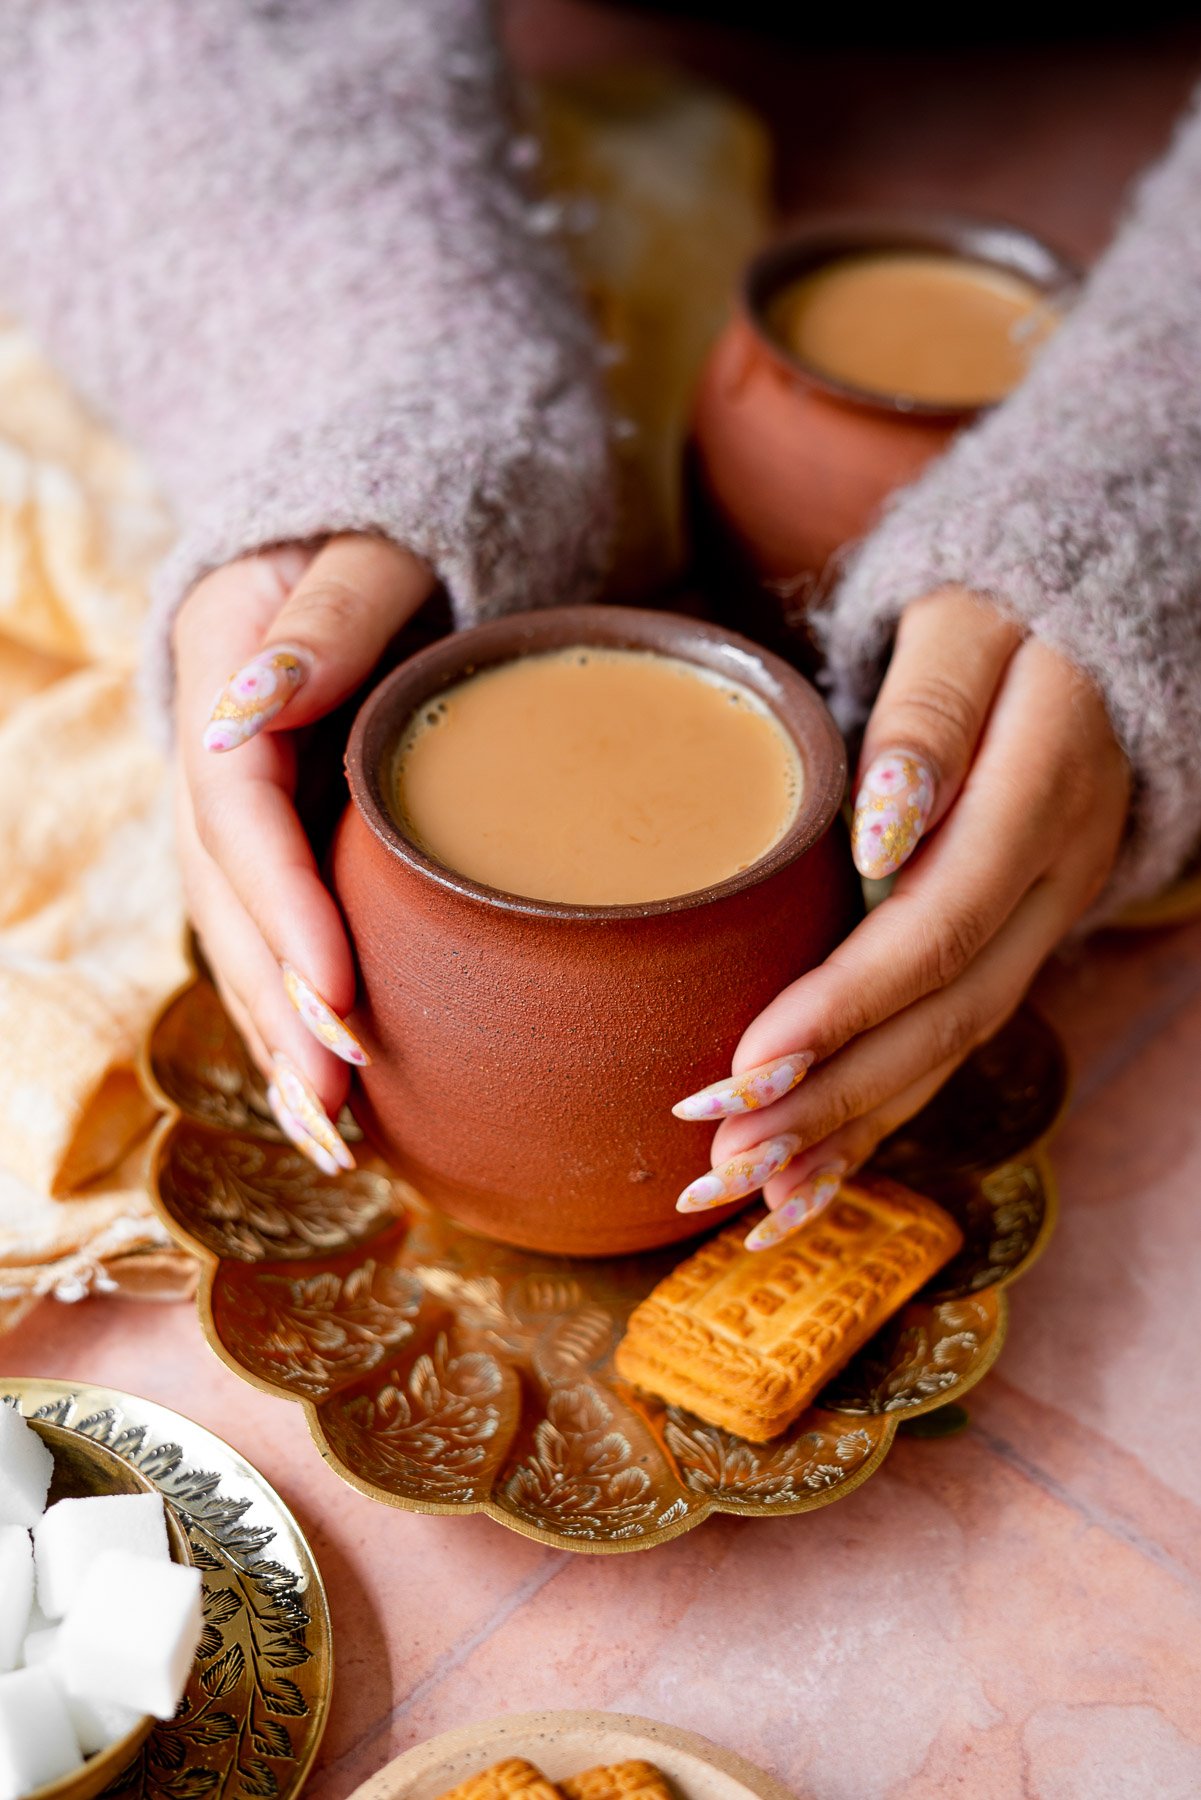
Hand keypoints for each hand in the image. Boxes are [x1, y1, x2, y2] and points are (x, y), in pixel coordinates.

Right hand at [173, 534, 433, 1169]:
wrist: (371, 531)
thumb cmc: (391, 531)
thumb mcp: (364, 547)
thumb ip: (324, 620)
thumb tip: (256, 706)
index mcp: (223, 678)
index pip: (236, 812)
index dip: (281, 909)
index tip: (341, 993)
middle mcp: (213, 756)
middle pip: (230, 898)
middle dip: (279, 1007)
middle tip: (338, 1103)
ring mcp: (236, 806)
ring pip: (240, 935)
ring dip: (278, 1038)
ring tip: (331, 1136)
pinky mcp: (273, 838)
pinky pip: (268, 934)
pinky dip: (291, 1016)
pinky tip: (323, 1094)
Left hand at [671, 586, 1129, 1247]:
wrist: (1083, 644)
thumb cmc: (997, 624)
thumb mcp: (962, 631)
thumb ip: (927, 720)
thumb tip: (878, 824)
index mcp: (1044, 796)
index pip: (941, 924)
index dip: (847, 1004)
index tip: (748, 1066)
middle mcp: (1051, 883)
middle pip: (945, 1018)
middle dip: (833, 1099)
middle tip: (722, 1158)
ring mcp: (1039, 928)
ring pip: (949, 1055)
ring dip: (846, 1136)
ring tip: (740, 1195)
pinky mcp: (1011, 952)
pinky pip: (949, 1052)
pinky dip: (876, 1128)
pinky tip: (804, 1188)